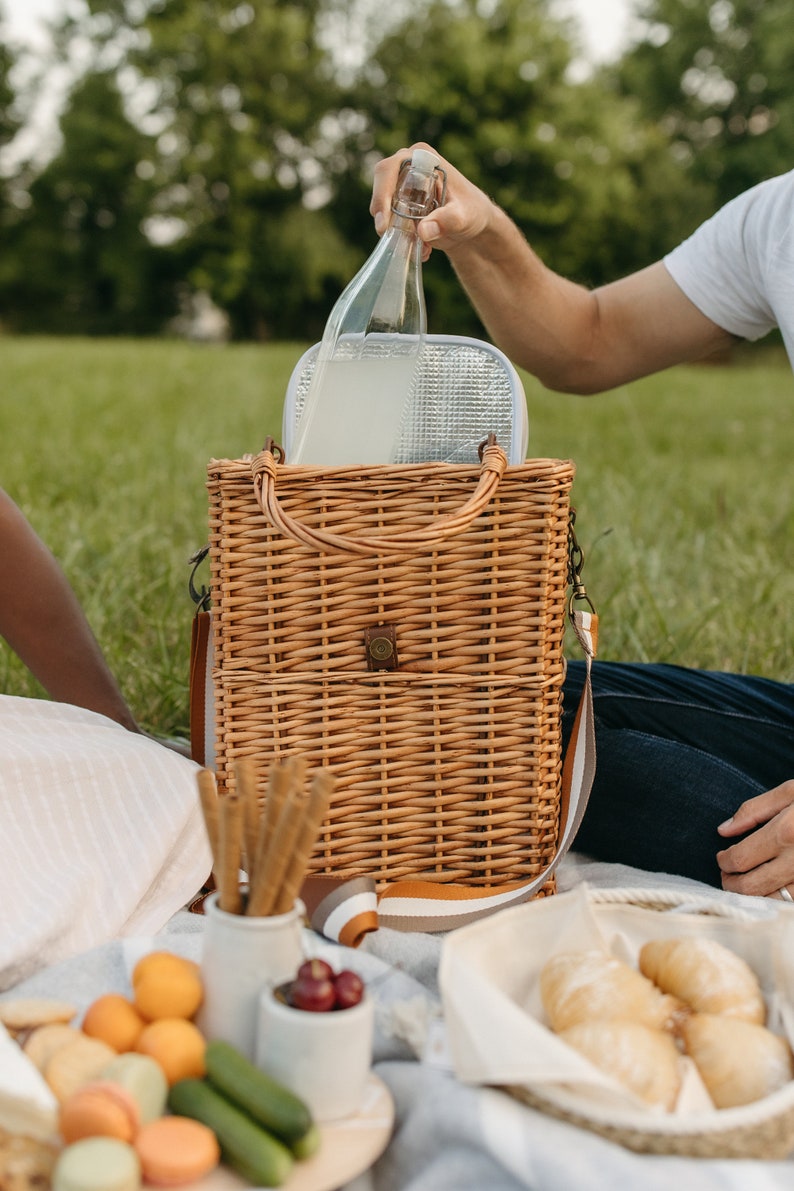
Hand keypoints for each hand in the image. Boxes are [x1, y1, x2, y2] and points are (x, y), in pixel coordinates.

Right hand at [369, 142, 496, 260]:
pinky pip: (390, 218)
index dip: (381, 193)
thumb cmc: (472, 212)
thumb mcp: (463, 217)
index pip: (390, 169)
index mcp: (423, 158)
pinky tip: (423, 248)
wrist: (474, 224)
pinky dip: (400, 235)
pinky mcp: (401, 203)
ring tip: (420, 247)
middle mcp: (409, 166)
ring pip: (384, 206)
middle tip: (388, 237)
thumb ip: (447, 221)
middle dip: (383, 215)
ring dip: (393, 229)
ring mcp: (403, 185)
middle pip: (381, 187)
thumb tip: (423, 231)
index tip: (384, 222)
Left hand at [716, 780, 793, 899]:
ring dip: (754, 896)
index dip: (724, 862)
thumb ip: (754, 811)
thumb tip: (724, 830)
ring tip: (746, 885)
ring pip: (773, 901)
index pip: (740, 859)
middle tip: (727, 876)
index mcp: (785, 832)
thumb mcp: (790, 791)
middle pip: (752, 887)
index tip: (722, 858)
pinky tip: (773, 889)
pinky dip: (779, 900)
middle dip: (731, 884)